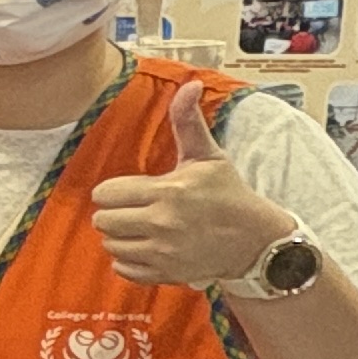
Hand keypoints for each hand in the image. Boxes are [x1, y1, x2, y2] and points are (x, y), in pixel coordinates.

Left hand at [89, 84, 295, 289]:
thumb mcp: (208, 156)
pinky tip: (149, 248)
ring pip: (110, 245)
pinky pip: (123, 269)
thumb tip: (189, 84)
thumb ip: (187, 122)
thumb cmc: (228, 194)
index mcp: (167, 192)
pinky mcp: (165, 274)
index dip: (114, 191)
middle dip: (115, 213)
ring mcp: (162, 253)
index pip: (105, 194)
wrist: (255, 240)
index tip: (134, 190)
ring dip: (121, 237)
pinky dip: (130, 261)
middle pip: (102, 221)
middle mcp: (161, 224)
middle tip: (136, 209)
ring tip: (144, 228)